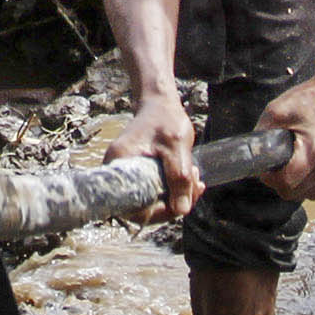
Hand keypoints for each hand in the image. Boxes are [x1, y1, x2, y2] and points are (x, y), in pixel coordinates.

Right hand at [105, 90, 200, 223]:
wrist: (160, 102)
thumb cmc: (165, 118)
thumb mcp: (176, 146)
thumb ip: (179, 177)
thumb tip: (182, 210)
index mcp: (120, 164)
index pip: (132, 208)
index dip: (158, 212)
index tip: (181, 203)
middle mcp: (118, 172)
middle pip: (143, 207)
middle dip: (172, 203)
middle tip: (196, 188)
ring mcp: (128, 173)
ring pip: (151, 200)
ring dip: (176, 195)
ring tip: (195, 178)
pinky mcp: (138, 172)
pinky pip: (153, 190)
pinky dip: (172, 188)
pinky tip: (190, 177)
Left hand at [253, 74, 314, 201]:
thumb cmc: (307, 100)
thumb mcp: (276, 111)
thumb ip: (261, 136)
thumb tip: (250, 158)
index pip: (287, 183)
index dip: (271, 179)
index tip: (267, 168)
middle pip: (295, 193)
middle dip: (281, 182)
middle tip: (277, 164)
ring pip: (308, 195)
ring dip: (295, 184)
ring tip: (292, 162)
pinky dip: (309, 183)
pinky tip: (305, 165)